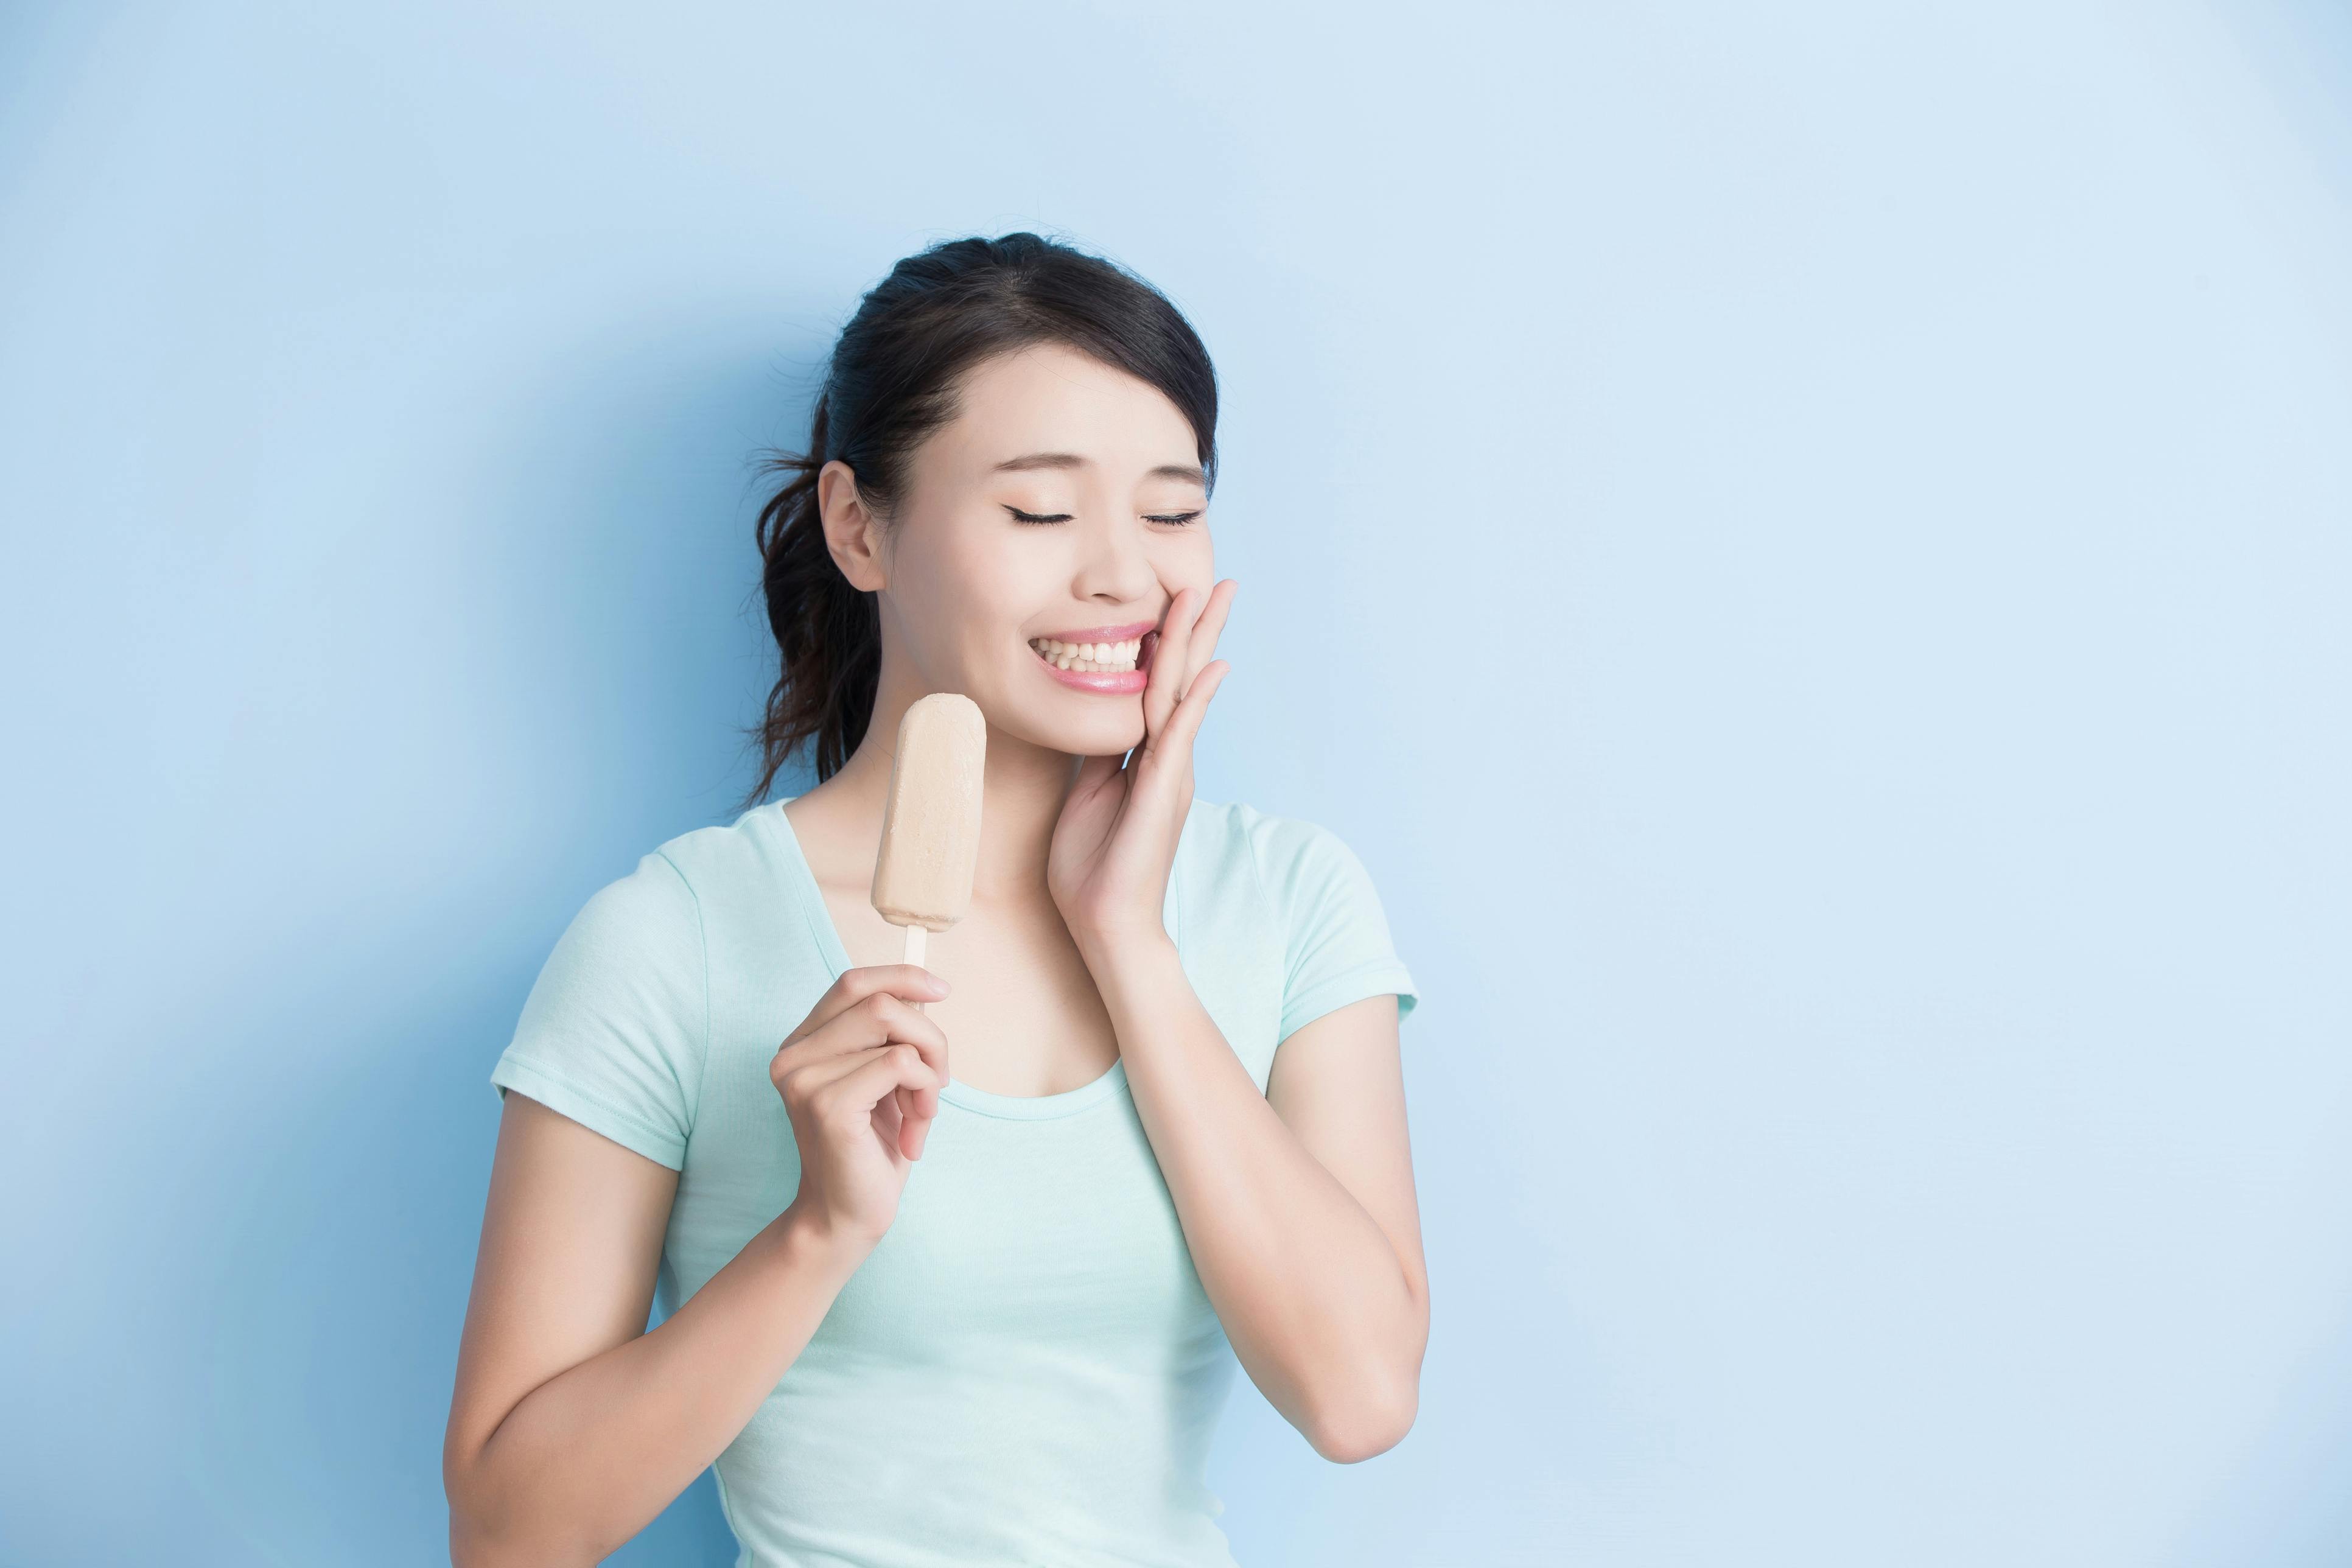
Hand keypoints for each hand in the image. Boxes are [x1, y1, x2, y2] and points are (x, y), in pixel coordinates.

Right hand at [770, 964, 949, 1247]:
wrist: (848, 1216)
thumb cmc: (871, 1148)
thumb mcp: (883, 1079)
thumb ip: (890, 1035)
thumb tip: (924, 990)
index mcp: (802, 1045)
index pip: (852, 983)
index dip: (901, 977)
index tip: (940, 992)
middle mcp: (792, 1057)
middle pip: (881, 1001)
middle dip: (929, 1037)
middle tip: (939, 1083)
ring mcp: (805, 1080)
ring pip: (896, 1027)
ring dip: (930, 1071)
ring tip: (922, 1113)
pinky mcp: (829, 1106)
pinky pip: (902, 1064)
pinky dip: (925, 1092)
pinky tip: (914, 1130)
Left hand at [1047, 579, 1235, 950]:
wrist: (1106, 922)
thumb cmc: (1092, 868)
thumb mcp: (1088, 796)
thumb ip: (1100, 756)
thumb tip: (1097, 721)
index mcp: (1147, 758)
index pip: (1160, 687)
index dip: (1170, 642)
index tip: (1176, 599)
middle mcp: (1167, 758)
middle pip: (1184, 678)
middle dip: (1199, 627)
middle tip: (1219, 581)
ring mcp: (1169, 772)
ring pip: (1181, 693)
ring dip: (1195, 642)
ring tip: (1210, 597)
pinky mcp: (1162, 791)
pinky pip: (1178, 734)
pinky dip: (1193, 698)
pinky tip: (1208, 667)